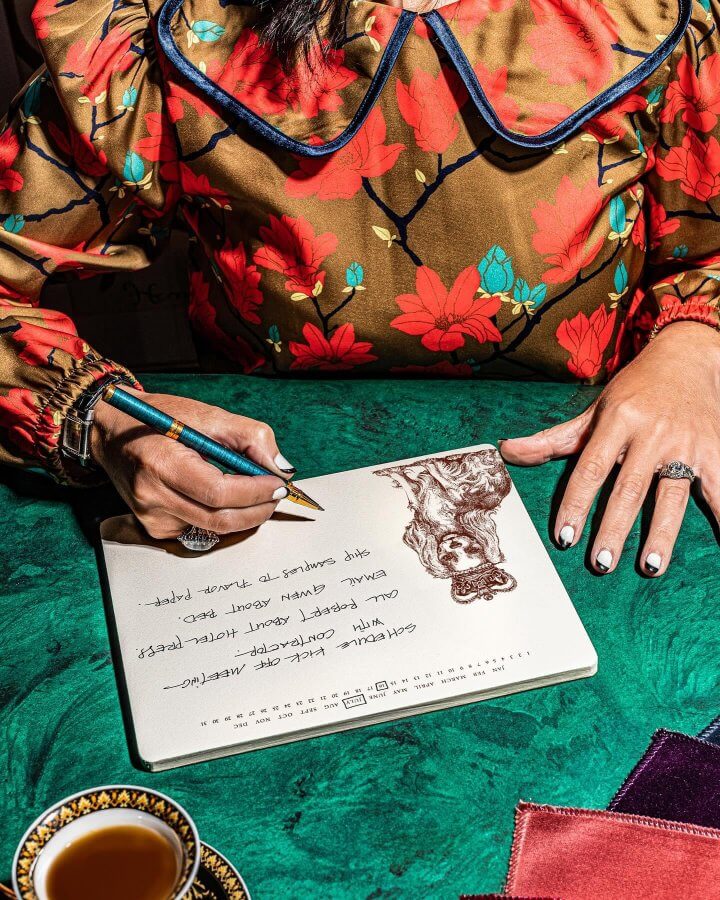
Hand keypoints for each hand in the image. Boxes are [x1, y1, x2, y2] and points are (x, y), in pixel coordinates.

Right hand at [91, 388, 293, 538]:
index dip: (255, 492)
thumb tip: (280, 469)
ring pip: (214, 529)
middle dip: (257, 510)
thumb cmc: (161, 418)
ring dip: (243, 515)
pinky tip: (220, 498)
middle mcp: (152, 496)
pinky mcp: (154, 527)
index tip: (279, 485)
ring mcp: (151, 516)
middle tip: (276, 495)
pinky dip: (220, 517)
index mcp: (162, 464)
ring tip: (255, 493)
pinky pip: (199, 529)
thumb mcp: (209, 415)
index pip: (219, 493)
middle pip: (220, 520)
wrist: (113, 431)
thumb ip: (251, 438)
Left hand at [499, 321, 719, 575]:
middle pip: (629, 489)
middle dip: (614, 529)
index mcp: (617, 420)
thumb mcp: (594, 410)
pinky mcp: (714, 449)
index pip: (590, 468)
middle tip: (600, 563)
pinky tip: (719, 539)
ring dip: (661, 535)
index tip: (565, 537)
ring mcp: (685, 443)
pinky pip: (719, 488)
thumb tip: (507, 451)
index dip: (576, 504)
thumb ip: (554, 439)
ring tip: (650, 567)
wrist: (687, 358)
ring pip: (671, 496)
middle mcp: (651, 433)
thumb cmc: (634, 390)